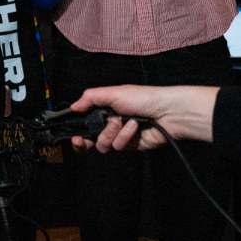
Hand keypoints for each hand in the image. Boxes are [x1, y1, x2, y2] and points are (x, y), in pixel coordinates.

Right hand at [68, 85, 218, 152]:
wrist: (167, 112)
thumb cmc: (143, 98)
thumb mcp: (112, 92)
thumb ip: (89, 98)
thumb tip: (72, 106)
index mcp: (104, 110)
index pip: (84, 123)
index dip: (76, 131)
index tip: (73, 136)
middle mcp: (110, 124)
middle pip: (90, 139)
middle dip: (86, 139)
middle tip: (82, 140)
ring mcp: (120, 136)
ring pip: (103, 144)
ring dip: (112, 132)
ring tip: (123, 122)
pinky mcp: (131, 146)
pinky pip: (119, 147)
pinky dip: (125, 136)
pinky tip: (135, 127)